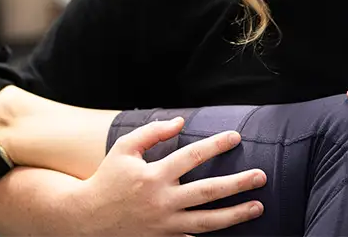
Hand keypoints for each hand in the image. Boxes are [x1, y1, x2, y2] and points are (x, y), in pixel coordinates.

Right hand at [70, 116, 265, 235]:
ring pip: (207, 222)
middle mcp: (162, 202)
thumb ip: (152, 132)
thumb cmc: (108, 178)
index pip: (192, 156)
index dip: (216, 145)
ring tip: (258, 208)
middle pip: (208, 192)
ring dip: (235, 215)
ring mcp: (164, 225)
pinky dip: (212, 236)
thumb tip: (181, 122)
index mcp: (154, 176)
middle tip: (261, 176)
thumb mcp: (124, 149)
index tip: (236, 137)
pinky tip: (233, 230)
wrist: (87, 220)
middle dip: (238, 184)